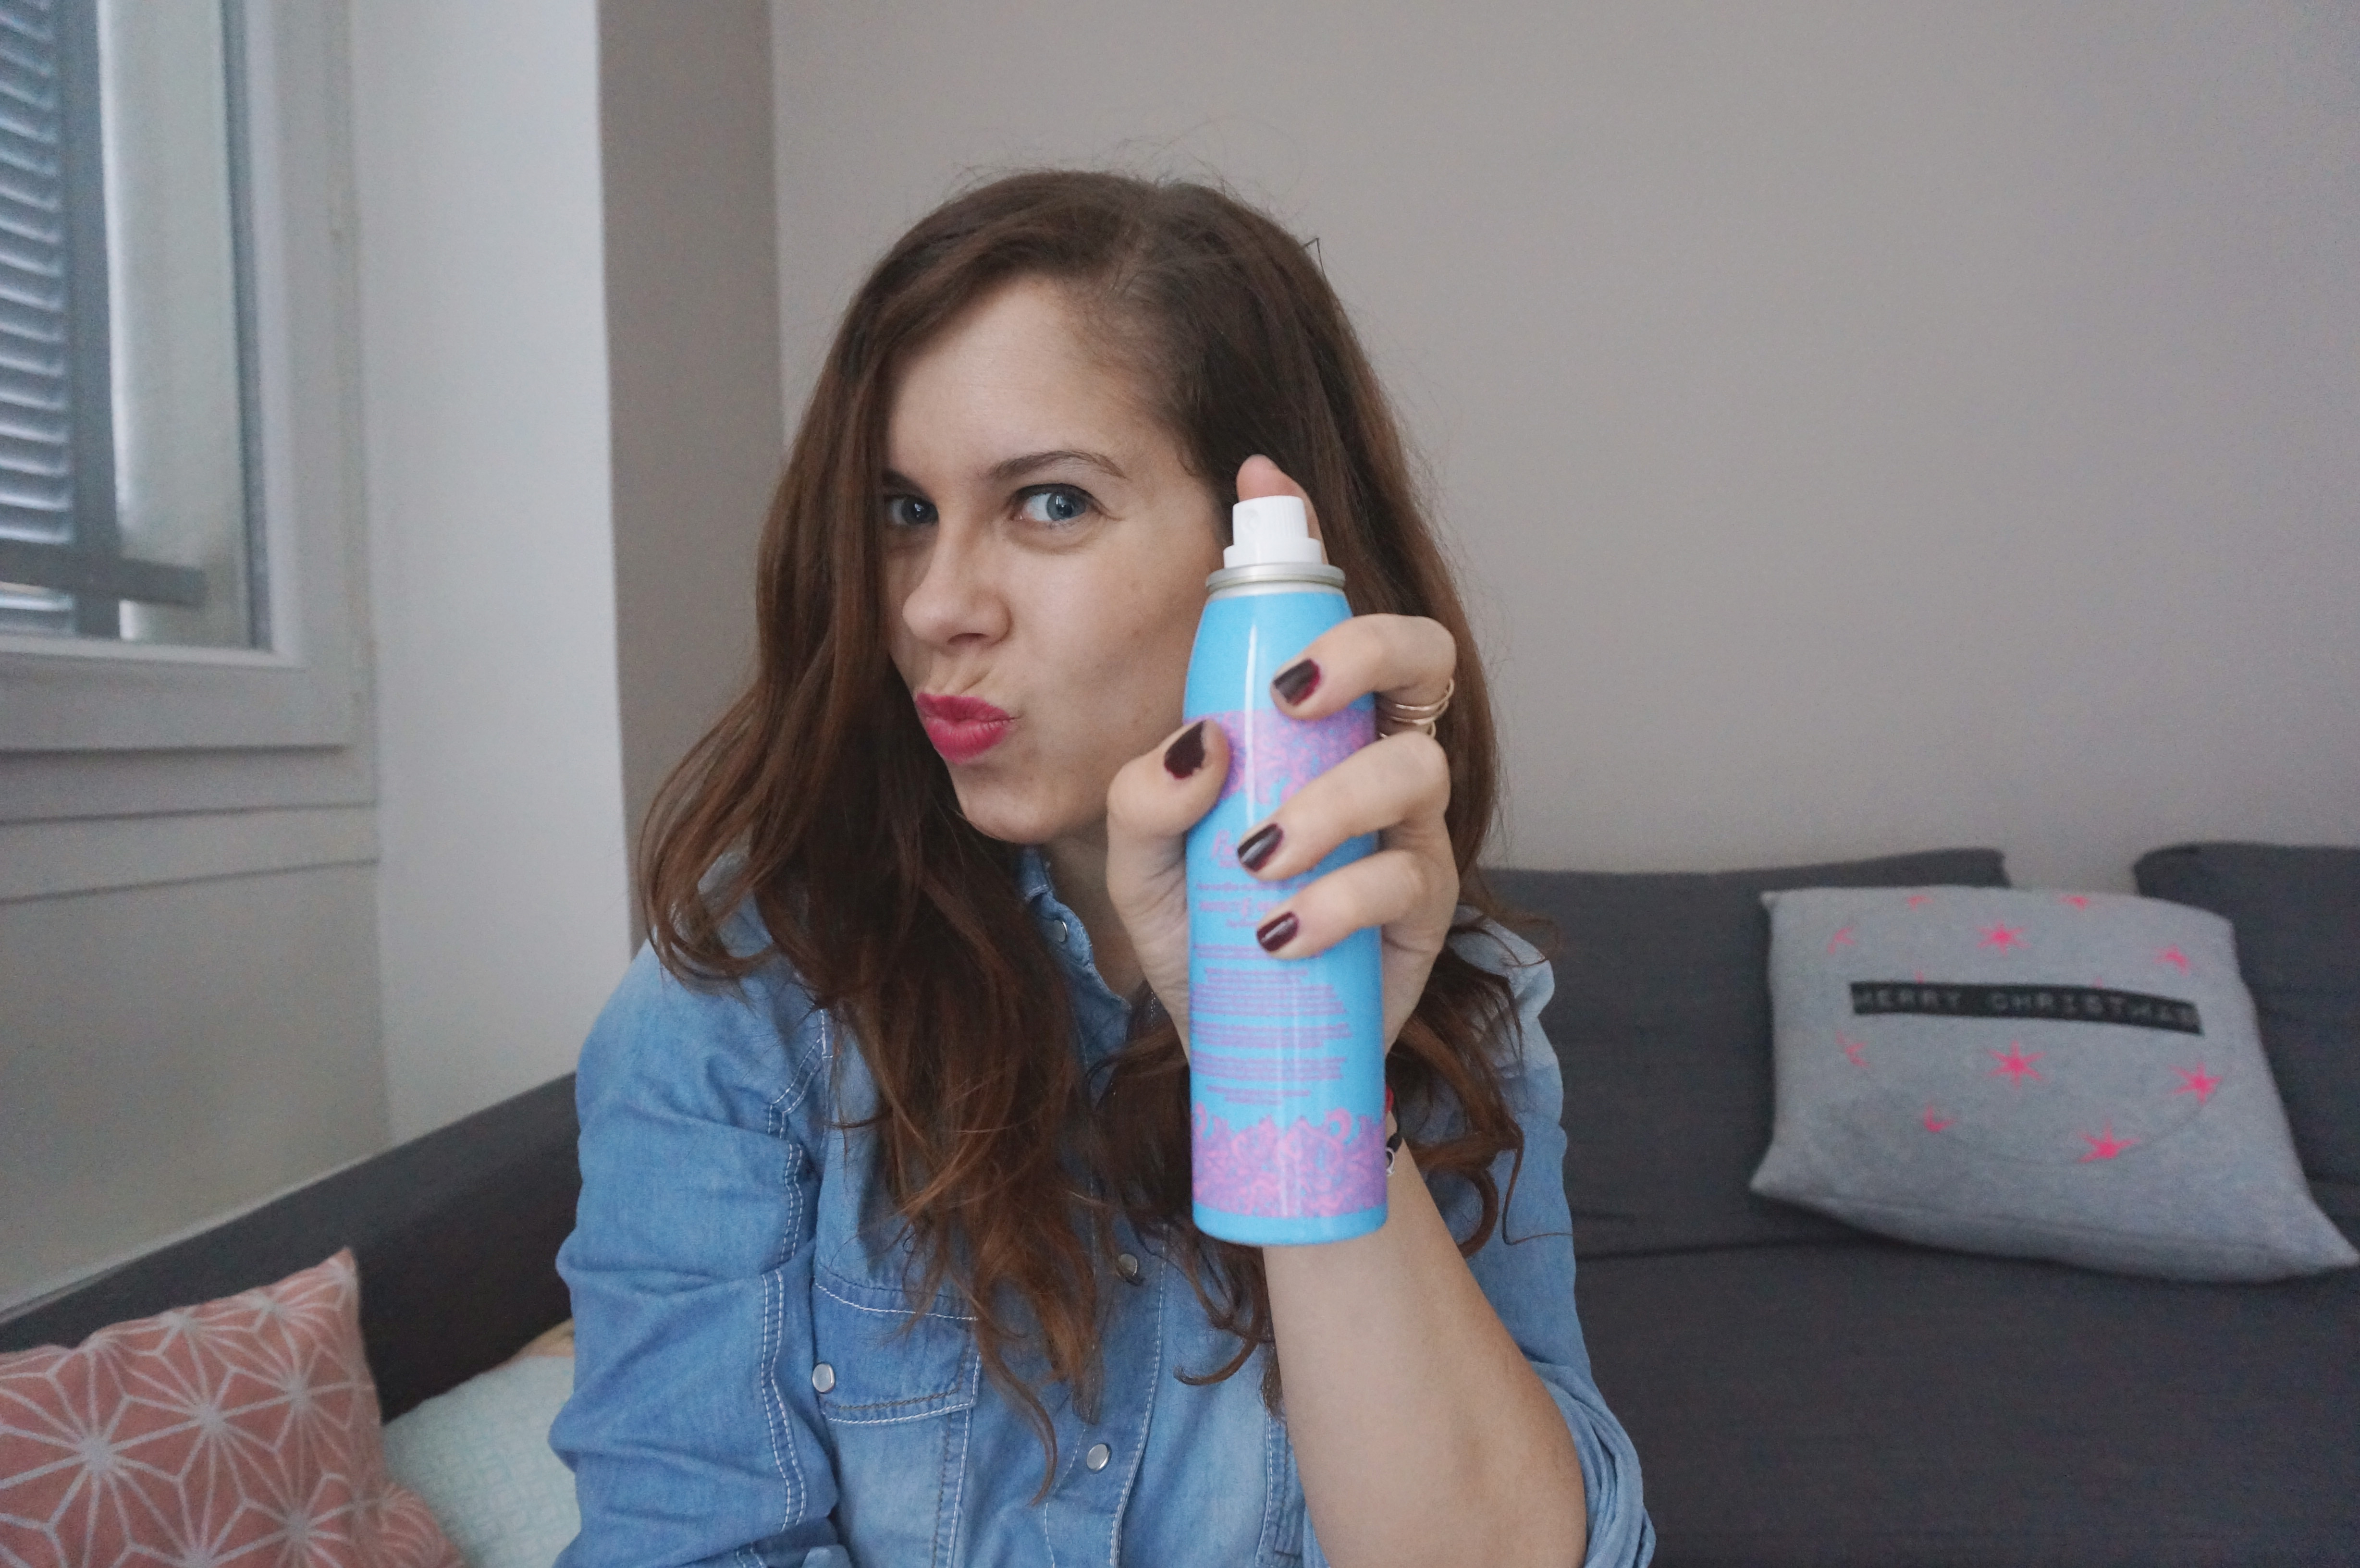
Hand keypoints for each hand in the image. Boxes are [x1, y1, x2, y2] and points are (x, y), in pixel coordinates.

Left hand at [1105, 457, 1459, 1054]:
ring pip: (1414, 768)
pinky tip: (1278, 931)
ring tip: (1258, 858)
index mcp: (1312, 719)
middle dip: (1366, 648)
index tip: (1260, 486)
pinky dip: (1337, 901)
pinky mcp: (1425, 909)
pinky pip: (1403, 877)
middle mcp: (1375, 752)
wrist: (1228, 1037)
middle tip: (1290, 690)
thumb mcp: (1140, 855)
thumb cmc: (1196, 923)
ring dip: (1331, 804)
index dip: (1306, 535)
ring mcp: (1410, 827)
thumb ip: (1144, 793)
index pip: (1329, 610)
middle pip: (1423, 654)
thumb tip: (1199, 746)